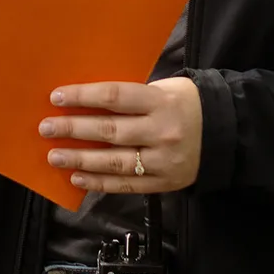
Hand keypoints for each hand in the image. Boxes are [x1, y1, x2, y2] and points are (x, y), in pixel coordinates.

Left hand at [41, 78, 202, 193]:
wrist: (227, 133)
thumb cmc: (188, 104)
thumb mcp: (166, 88)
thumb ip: (133, 97)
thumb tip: (90, 102)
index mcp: (161, 102)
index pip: (114, 98)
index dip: (83, 97)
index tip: (57, 98)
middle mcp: (162, 132)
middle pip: (109, 131)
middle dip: (73, 130)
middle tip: (46, 128)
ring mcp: (163, 161)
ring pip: (114, 162)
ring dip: (80, 160)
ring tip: (55, 157)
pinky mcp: (164, 183)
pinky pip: (126, 184)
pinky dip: (99, 183)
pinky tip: (77, 179)